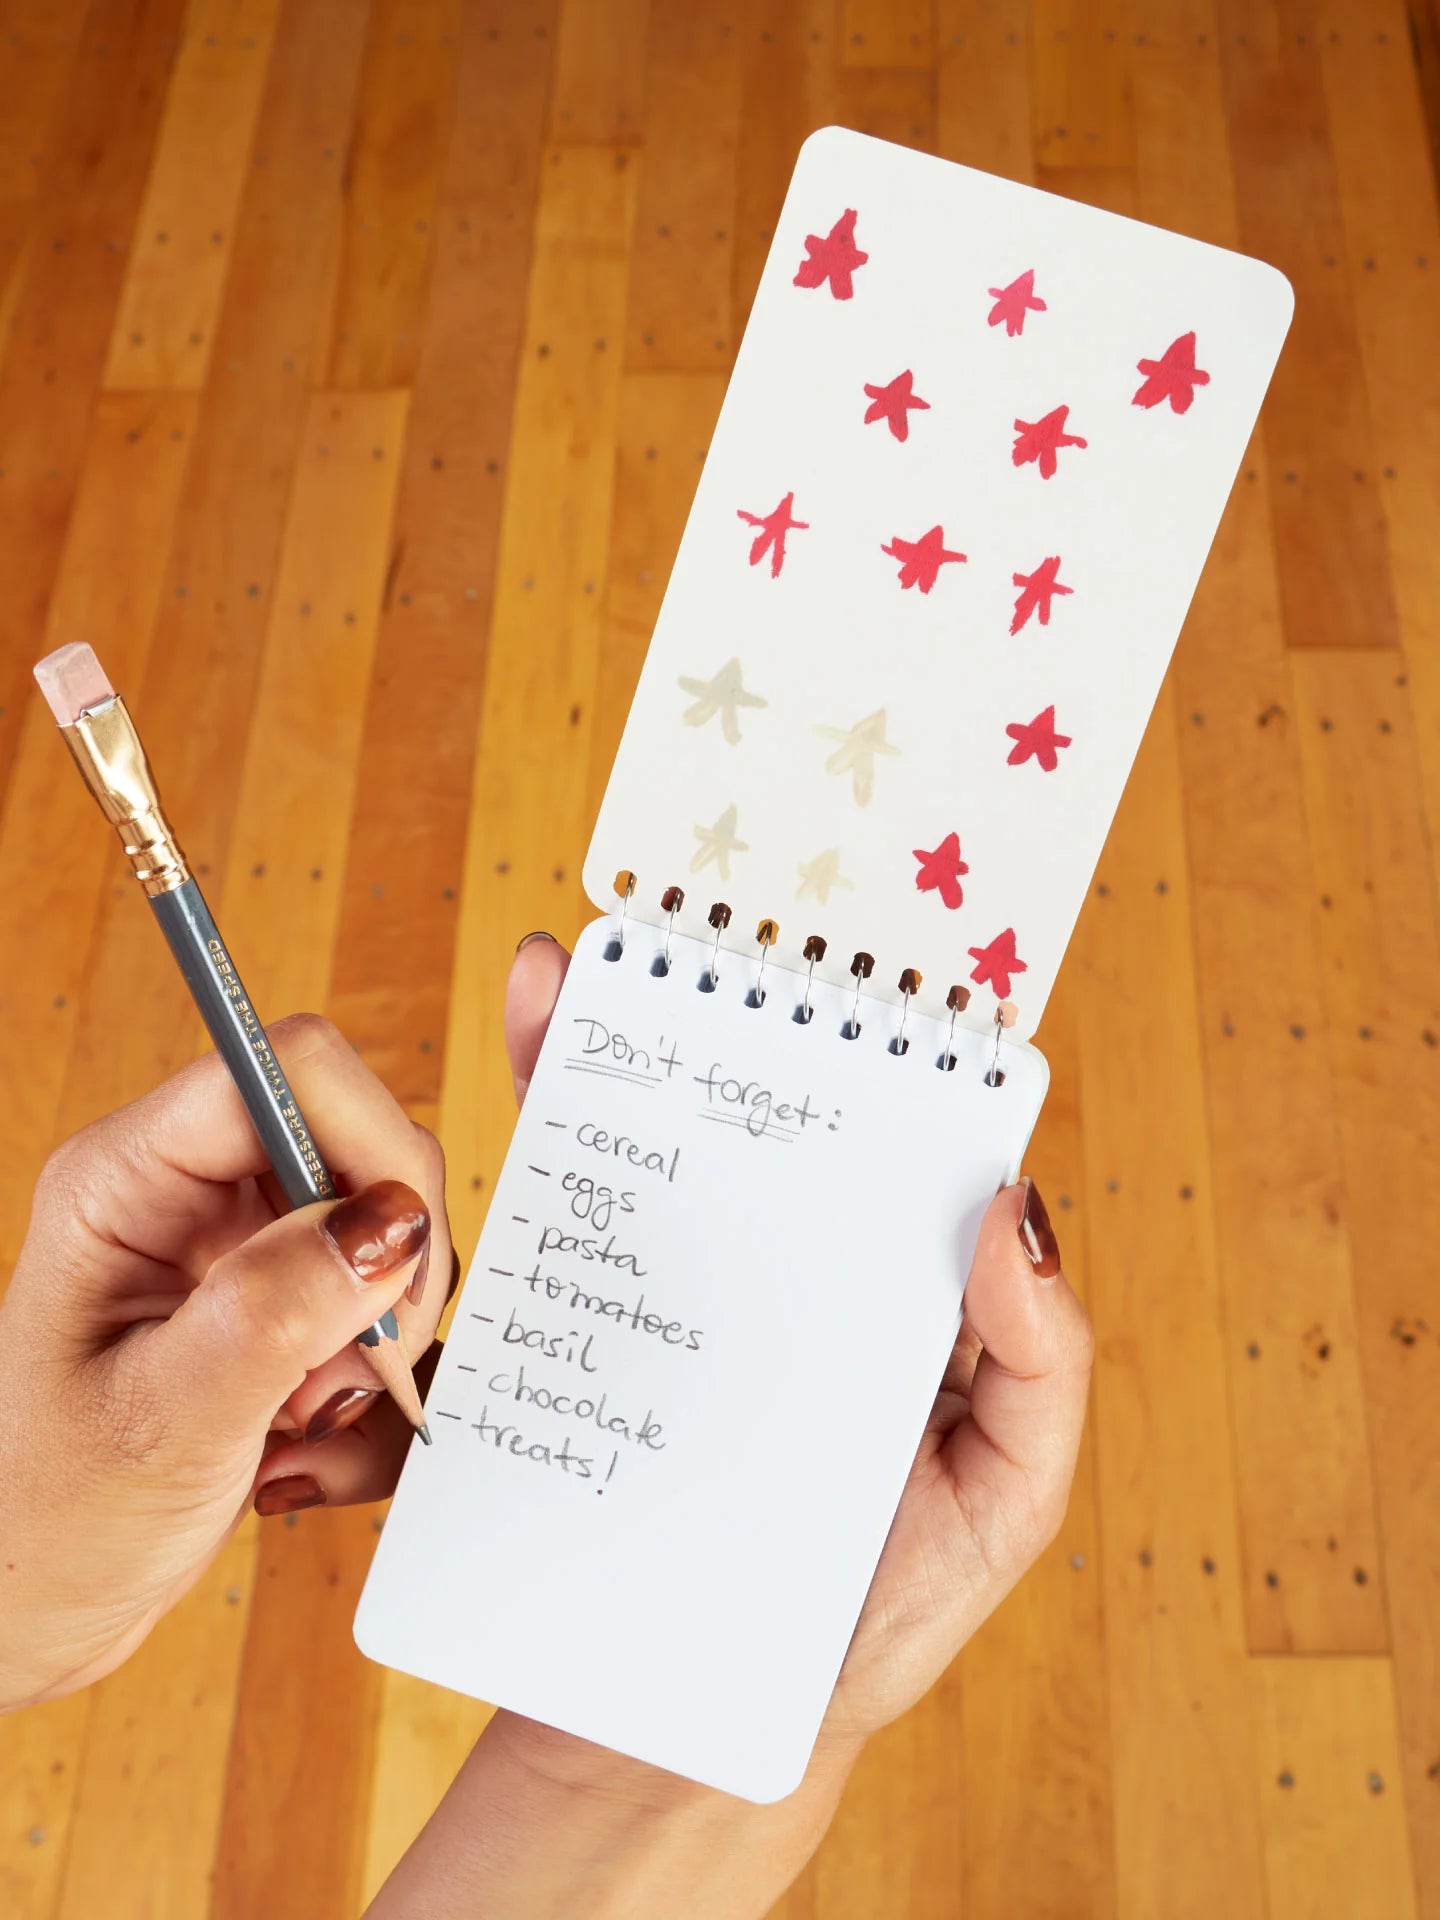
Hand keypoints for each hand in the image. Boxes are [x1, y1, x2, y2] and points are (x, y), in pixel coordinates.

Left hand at [0, 1013, 452, 1709]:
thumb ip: (276, 1311)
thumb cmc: (42, 1525)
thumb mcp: (163, 1422)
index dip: (369, 1146)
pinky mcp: (281, 1309)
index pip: (290, 1073)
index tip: (397, 1261)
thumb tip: (392, 1217)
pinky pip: (385, 1316)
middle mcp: (192, 1195)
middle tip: (354, 1370)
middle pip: (363, 1148)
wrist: (25, 1614)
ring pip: (391, 1239)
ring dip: (383, 1346)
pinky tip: (311, 1455)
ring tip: (307, 1428)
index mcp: (129, 1180)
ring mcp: (243, 1252)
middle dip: (390, 1267)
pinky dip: (378, 1394)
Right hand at [501, 935, 1092, 1756]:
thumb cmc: (873, 1617)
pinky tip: (540, 1027)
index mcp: (901, 1289)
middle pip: (782, 1111)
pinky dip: (553, 1107)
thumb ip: (1045, 1367)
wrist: (696, 1725)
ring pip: (675, 1132)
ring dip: (638, 1032)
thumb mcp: (1007, 1503)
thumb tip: (1004, 1211)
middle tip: (725, 937)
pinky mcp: (607, 1319)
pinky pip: (580, 1201)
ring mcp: (699, 1286)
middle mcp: (800, 1265)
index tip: (868, 975)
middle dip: (750, 1013)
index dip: (896, 1050)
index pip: (906, 1142)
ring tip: (612, 957)